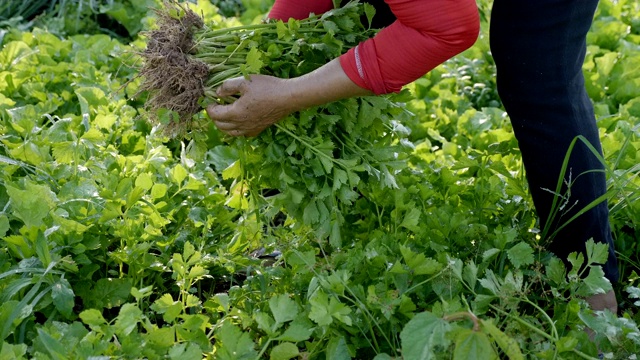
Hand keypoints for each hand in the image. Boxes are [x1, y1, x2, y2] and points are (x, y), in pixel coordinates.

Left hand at [206, 59, 372, 136]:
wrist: (288, 98)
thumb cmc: (267, 87)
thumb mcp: (245, 81)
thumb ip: (227, 86)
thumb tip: (217, 92)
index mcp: (236, 113)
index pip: (215, 114)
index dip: (209, 107)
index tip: (209, 99)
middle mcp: (241, 124)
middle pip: (220, 126)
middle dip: (214, 117)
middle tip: (214, 106)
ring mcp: (251, 128)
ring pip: (231, 132)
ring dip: (223, 125)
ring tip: (224, 115)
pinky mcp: (259, 129)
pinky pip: (243, 133)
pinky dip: (236, 129)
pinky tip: (239, 121)